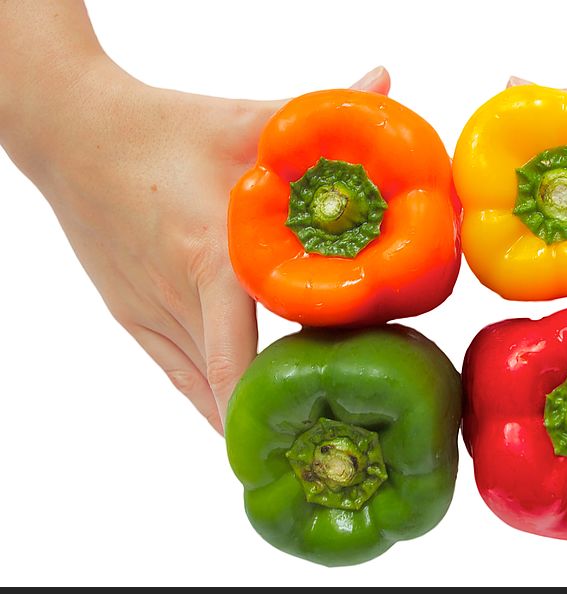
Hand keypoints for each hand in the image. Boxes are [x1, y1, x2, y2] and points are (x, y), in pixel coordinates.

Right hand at [4, 59, 389, 432]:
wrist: (71, 133)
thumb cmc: (163, 129)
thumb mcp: (246, 120)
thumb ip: (318, 110)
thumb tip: (385, 83)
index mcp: (210, 257)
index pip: (238, 355)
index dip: (276, 397)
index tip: (320, 418)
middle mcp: (177, 299)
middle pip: (231, 378)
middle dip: (277, 404)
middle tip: (327, 426)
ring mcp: (149, 314)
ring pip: (201, 389)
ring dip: (245, 407)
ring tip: (293, 427)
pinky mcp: (131, 318)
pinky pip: (176, 376)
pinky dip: (210, 397)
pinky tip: (240, 416)